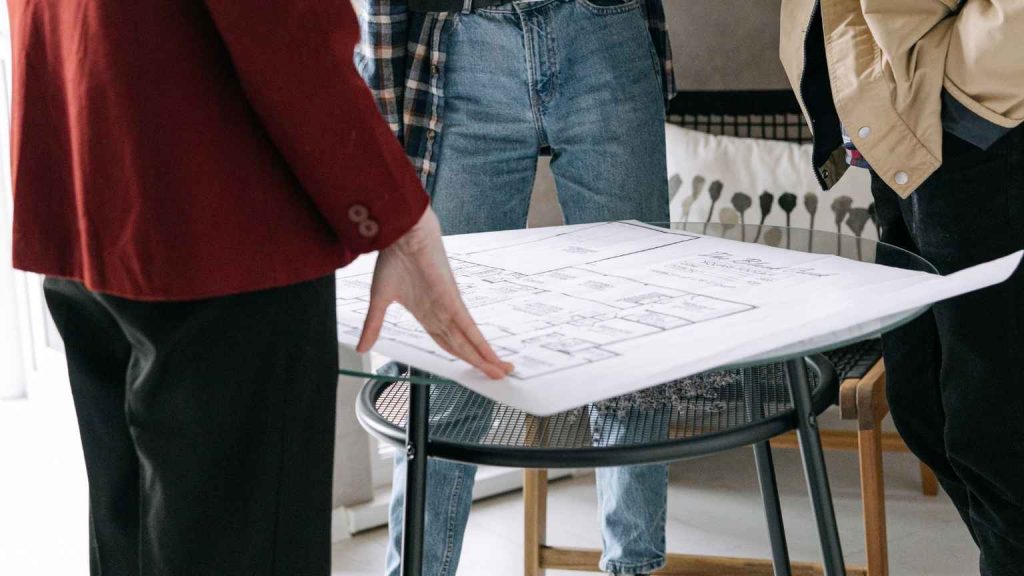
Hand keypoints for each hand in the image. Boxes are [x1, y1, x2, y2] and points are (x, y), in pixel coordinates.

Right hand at [356, 207, 513, 379]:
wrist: (401, 234)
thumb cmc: (393, 258)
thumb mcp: (379, 300)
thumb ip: (373, 326)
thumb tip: (361, 348)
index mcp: (427, 314)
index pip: (447, 342)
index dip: (460, 357)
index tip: (472, 369)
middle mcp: (441, 313)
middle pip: (462, 345)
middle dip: (478, 362)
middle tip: (497, 377)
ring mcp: (448, 307)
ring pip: (469, 340)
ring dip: (484, 358)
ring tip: (500, 372)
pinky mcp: (452, 300)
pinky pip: (468, 327)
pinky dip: (479, 343)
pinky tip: (489, 356)